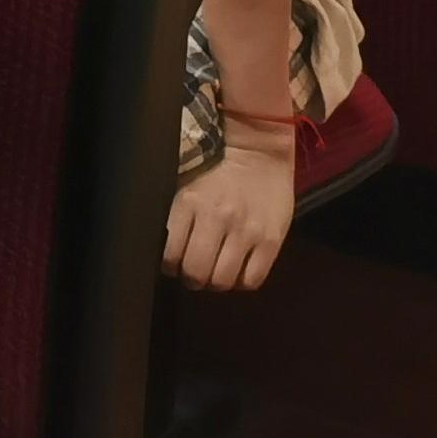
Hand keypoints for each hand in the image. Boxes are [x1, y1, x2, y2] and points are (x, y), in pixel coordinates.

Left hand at [166, 127, 296, 291]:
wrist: (258, 153)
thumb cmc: (216, 170)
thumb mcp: (186, 185)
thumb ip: (176, 216)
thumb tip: (164, 249)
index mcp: (189, 203)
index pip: (170, 253)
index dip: (169, 266)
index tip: (172, 265)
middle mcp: (217, 218)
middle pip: (196, 272)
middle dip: (190, 279)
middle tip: (193, 274)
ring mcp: (246, 231)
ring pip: (223, 280)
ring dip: (215, 283)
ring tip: (214, 274)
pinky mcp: (272, 241)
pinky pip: (252, 280)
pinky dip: (241, 282)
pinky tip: (237, 271)